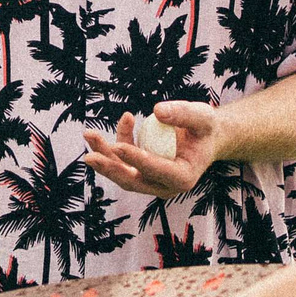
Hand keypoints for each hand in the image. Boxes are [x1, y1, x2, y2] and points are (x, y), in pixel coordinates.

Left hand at [81, 102, 220, 197]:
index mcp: (183, 178)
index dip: (137, 159)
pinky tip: (127, 120)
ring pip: (122, 173)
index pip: (156, 171)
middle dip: (110, 168)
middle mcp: (165, 185)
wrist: (205, 138)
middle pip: (133, 181)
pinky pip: (123, 160)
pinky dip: (119, 141)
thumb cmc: (205, 129)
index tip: (119, 146)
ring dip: (104, 155)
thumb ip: (183, 114)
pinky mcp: (141, 172)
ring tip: (90, 134)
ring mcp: (151, 181)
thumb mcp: (203, 117)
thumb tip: (157, 111)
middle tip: (90, 156)